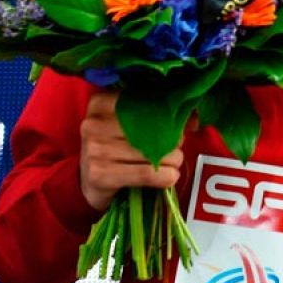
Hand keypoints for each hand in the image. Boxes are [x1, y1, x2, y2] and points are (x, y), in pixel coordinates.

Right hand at [79, 91, 183, 210]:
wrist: (89, 182)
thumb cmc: (116, 146)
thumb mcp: (131, 125)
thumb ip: (161, 114)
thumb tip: (192, 118)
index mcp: (100, 103)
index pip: (147, 101)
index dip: (169, 114)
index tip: (177, 123)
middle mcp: (94, 124)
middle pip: (153, 128)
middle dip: (173, 139)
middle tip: (174, 147)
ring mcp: (94, 149)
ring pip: (155, 152)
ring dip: (173, 160)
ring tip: (171, 162)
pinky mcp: (100, 174)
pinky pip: (148, 173)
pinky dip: (167, 176)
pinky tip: (169, 176)